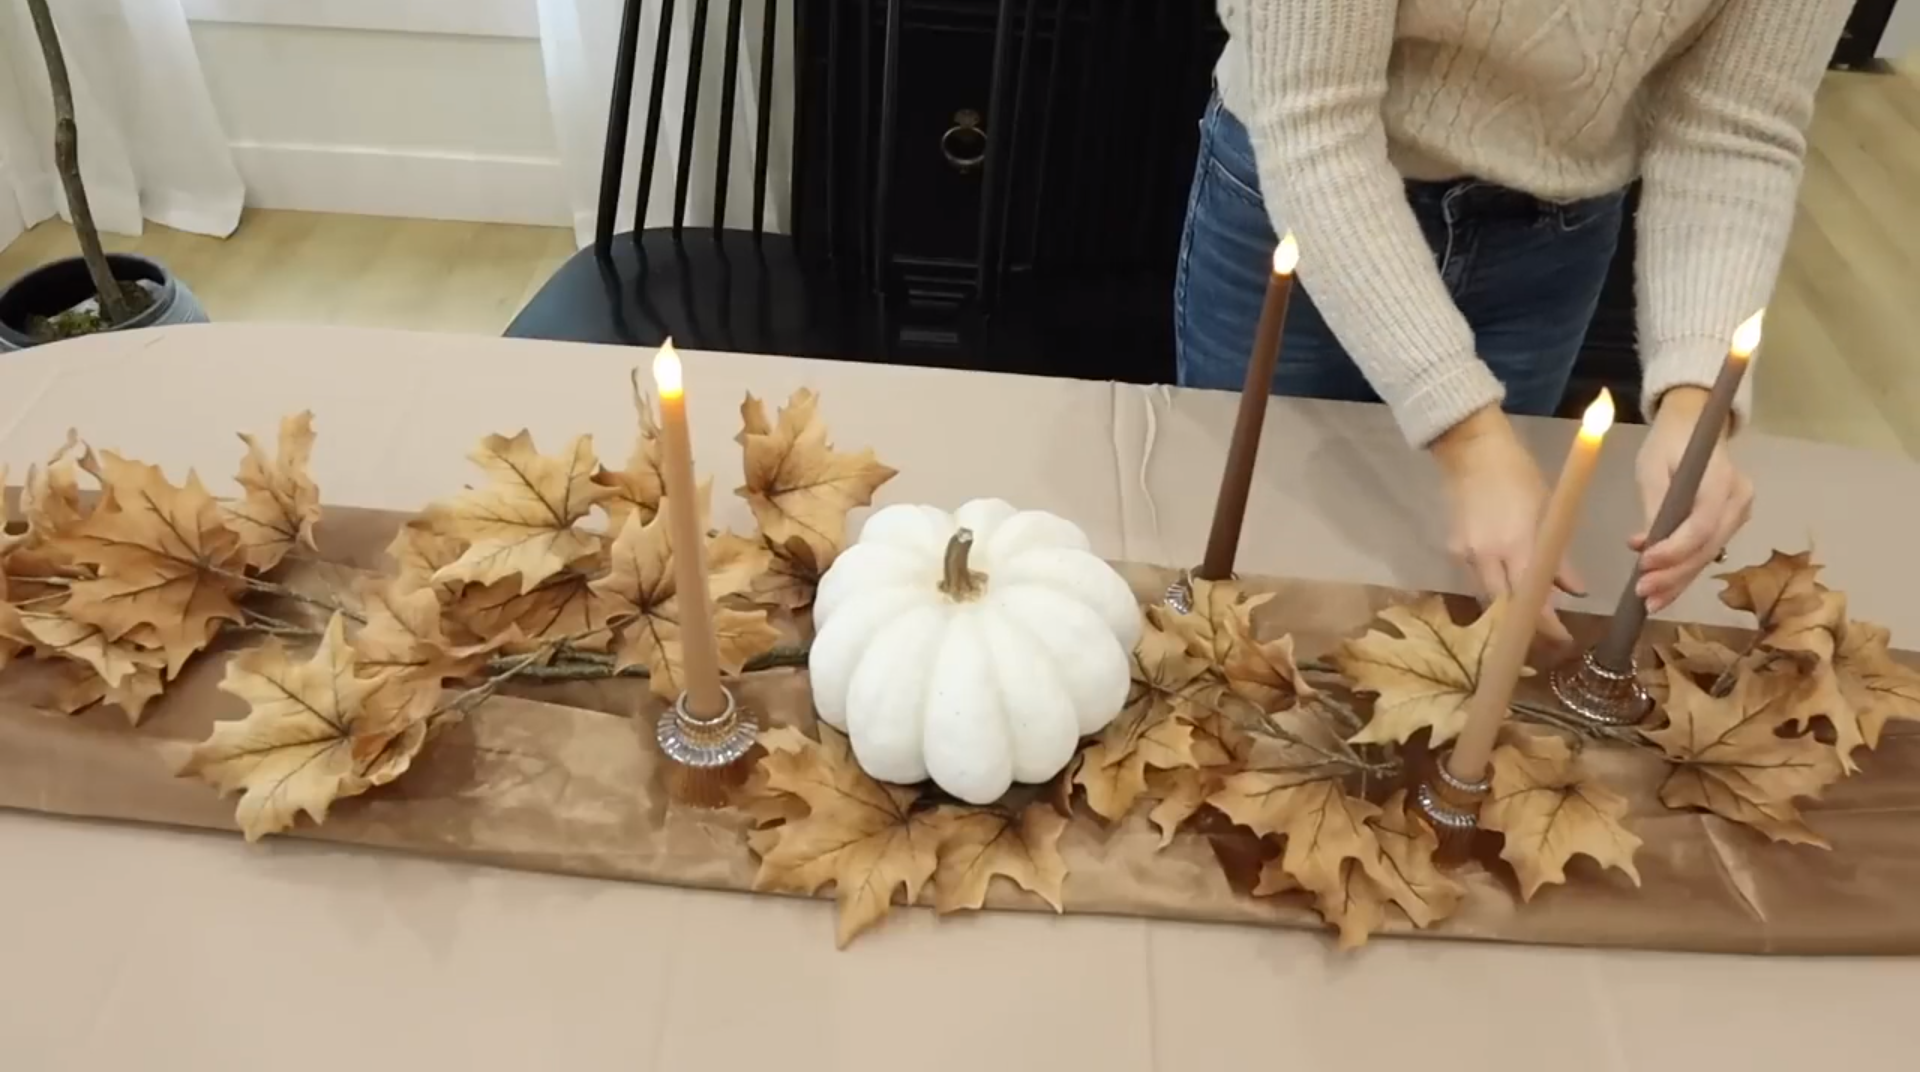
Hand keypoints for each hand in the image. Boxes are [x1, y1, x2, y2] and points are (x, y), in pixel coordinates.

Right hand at [1430, 407, 1585, 643]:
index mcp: (1516, 544)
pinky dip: (1496, 588)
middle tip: (1547, 634)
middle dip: (1526, 626)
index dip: (1546, 624)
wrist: (1470, 450)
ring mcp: (1466, 555)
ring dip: (1510, 608)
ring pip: (1489, 598)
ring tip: (1533, 610)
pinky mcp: (1454, 550)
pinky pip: (1477, 580)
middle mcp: (1486, 556)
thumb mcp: (1549, 511)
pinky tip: (1508, 583)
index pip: (1531, 599)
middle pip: (1504, 610)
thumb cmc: (1518, 474)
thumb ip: (1560, 556)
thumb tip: (1577, 591)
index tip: (1563, 638)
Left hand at [1632, 387, 1753, 612]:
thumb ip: (1654, 504)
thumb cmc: (1669, 443)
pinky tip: (1663, 591)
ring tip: (1649, 600)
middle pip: (1708, 546)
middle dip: (1674, 574)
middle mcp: (1739, 499)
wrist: (1693, 426)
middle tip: (1642, 594)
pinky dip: (1684, 571)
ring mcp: (1740, 512)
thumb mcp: (1652, 466)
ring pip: (1708, 554)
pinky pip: (1707, 551)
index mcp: (1722, 479)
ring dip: (1678, 580)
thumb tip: (1646, 545)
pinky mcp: (1731, 523)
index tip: (1644, 564)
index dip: (1675, 549)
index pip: (1702, 524)